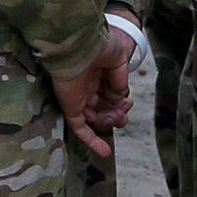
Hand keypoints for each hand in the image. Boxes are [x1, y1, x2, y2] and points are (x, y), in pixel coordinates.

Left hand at [49, 30, 132, 157]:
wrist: (78, 44)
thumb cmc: (98, 45)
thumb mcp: (118, 59)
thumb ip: (120, 80)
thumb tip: (120, 95)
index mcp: (98, 72)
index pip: (110, 93)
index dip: (120, 101)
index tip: (127, 102)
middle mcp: (87, 85)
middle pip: (103, 107)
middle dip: (116, 113)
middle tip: (123, 115)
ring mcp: (78, 97)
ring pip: (95, 118)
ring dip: (109, 122)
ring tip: (118, 120)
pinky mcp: (70, 106)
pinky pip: (80, 128)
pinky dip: (92, 140)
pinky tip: (105, 152)